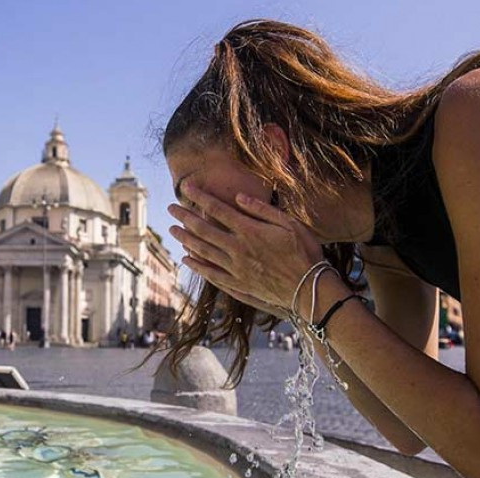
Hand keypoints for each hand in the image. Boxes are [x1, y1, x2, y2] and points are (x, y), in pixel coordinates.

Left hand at [168, 182, 326, 315]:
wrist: (308, 289)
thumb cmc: (304, 252)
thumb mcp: (290, 224)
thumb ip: (263, 210)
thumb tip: (239, 196)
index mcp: (250, 231)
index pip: (218, 210)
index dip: (200, 197)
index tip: (186, 187)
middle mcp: (238, 249)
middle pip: (204, 230)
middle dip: (185, 217)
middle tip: (170, 208)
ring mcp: (235, 268)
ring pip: (203, 251)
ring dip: (186, 239)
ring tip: (173, 230)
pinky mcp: (238, 284)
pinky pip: (211, 274)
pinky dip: (197, 266)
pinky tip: (186, 259)